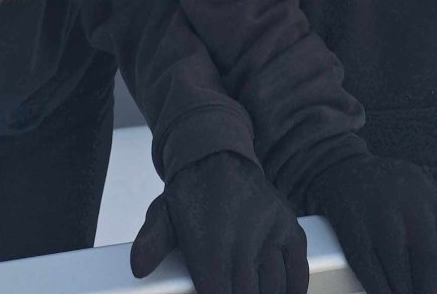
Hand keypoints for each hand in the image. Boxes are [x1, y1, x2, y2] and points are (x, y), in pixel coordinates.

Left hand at [131, 152, 307, 293]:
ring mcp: (270, 232)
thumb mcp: (162, 215)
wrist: (218, 155)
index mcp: (210, 243)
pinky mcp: (289, 227)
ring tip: (249, 289)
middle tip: (229, 290)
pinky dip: (293, 290)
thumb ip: (152, 242)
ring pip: (273, 288)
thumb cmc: (189, 195)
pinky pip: (298, 270)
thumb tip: (138, 266)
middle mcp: (244, 238)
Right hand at [304, 155, 436, 293]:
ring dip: (406, 293)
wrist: (340, 165)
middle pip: (428, 263)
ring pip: (401, 273)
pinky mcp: (352, 228)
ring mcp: (379, 217)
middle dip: (429, 291)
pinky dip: (381, 290)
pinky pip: (370, 271)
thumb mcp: (427, 175)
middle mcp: (408, 206)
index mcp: (430, 195)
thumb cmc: (389, 180)